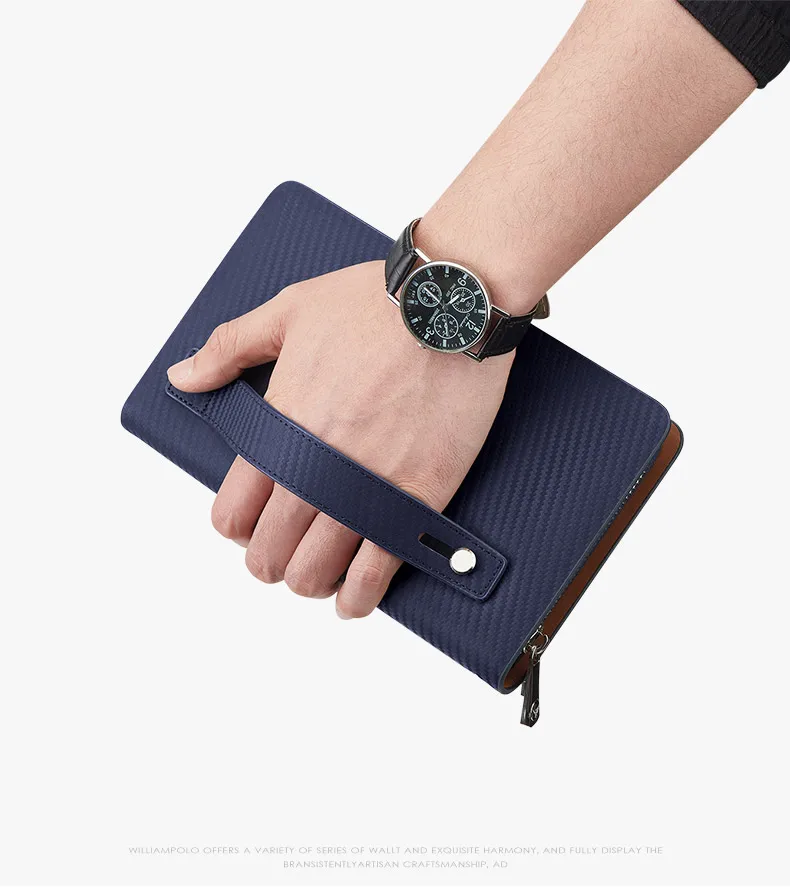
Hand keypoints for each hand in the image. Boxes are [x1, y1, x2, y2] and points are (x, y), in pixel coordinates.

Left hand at [167, 260, 512, 617]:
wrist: (452, 304)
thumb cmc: (375, 303)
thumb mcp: (288, 310)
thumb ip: (228, 348)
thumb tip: (182, 377)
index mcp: (279, 428)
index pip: (231, 514)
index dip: (238, 529)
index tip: (254, 525)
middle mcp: (314, 468)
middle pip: (268, 555)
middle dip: (271, 563)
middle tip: (288, 554)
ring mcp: (365, 488)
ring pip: (315, 574)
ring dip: (312, 582)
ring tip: (322, 576)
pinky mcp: (417, 498)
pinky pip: (377, 573)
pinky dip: (360, 598)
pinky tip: (356, 600)